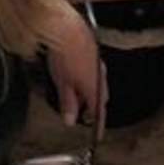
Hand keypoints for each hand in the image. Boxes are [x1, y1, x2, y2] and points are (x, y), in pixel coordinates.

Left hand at [46, 6, 108, 138]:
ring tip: (74, 97)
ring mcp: (99, 64)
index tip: (98, 137)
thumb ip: (68, 103)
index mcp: (94, 87)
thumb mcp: (62, 84)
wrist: (67, 28)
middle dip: (92, 108)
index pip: (99, 112)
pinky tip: (75, 78)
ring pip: (97, 85)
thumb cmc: (64, 55)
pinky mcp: (94, 54)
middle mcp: (100, 76)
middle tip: (82, 115)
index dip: (98, 125)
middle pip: (100, 98)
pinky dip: (87, 81)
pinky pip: (95, 73)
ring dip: (88, 93)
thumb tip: (70, 121)